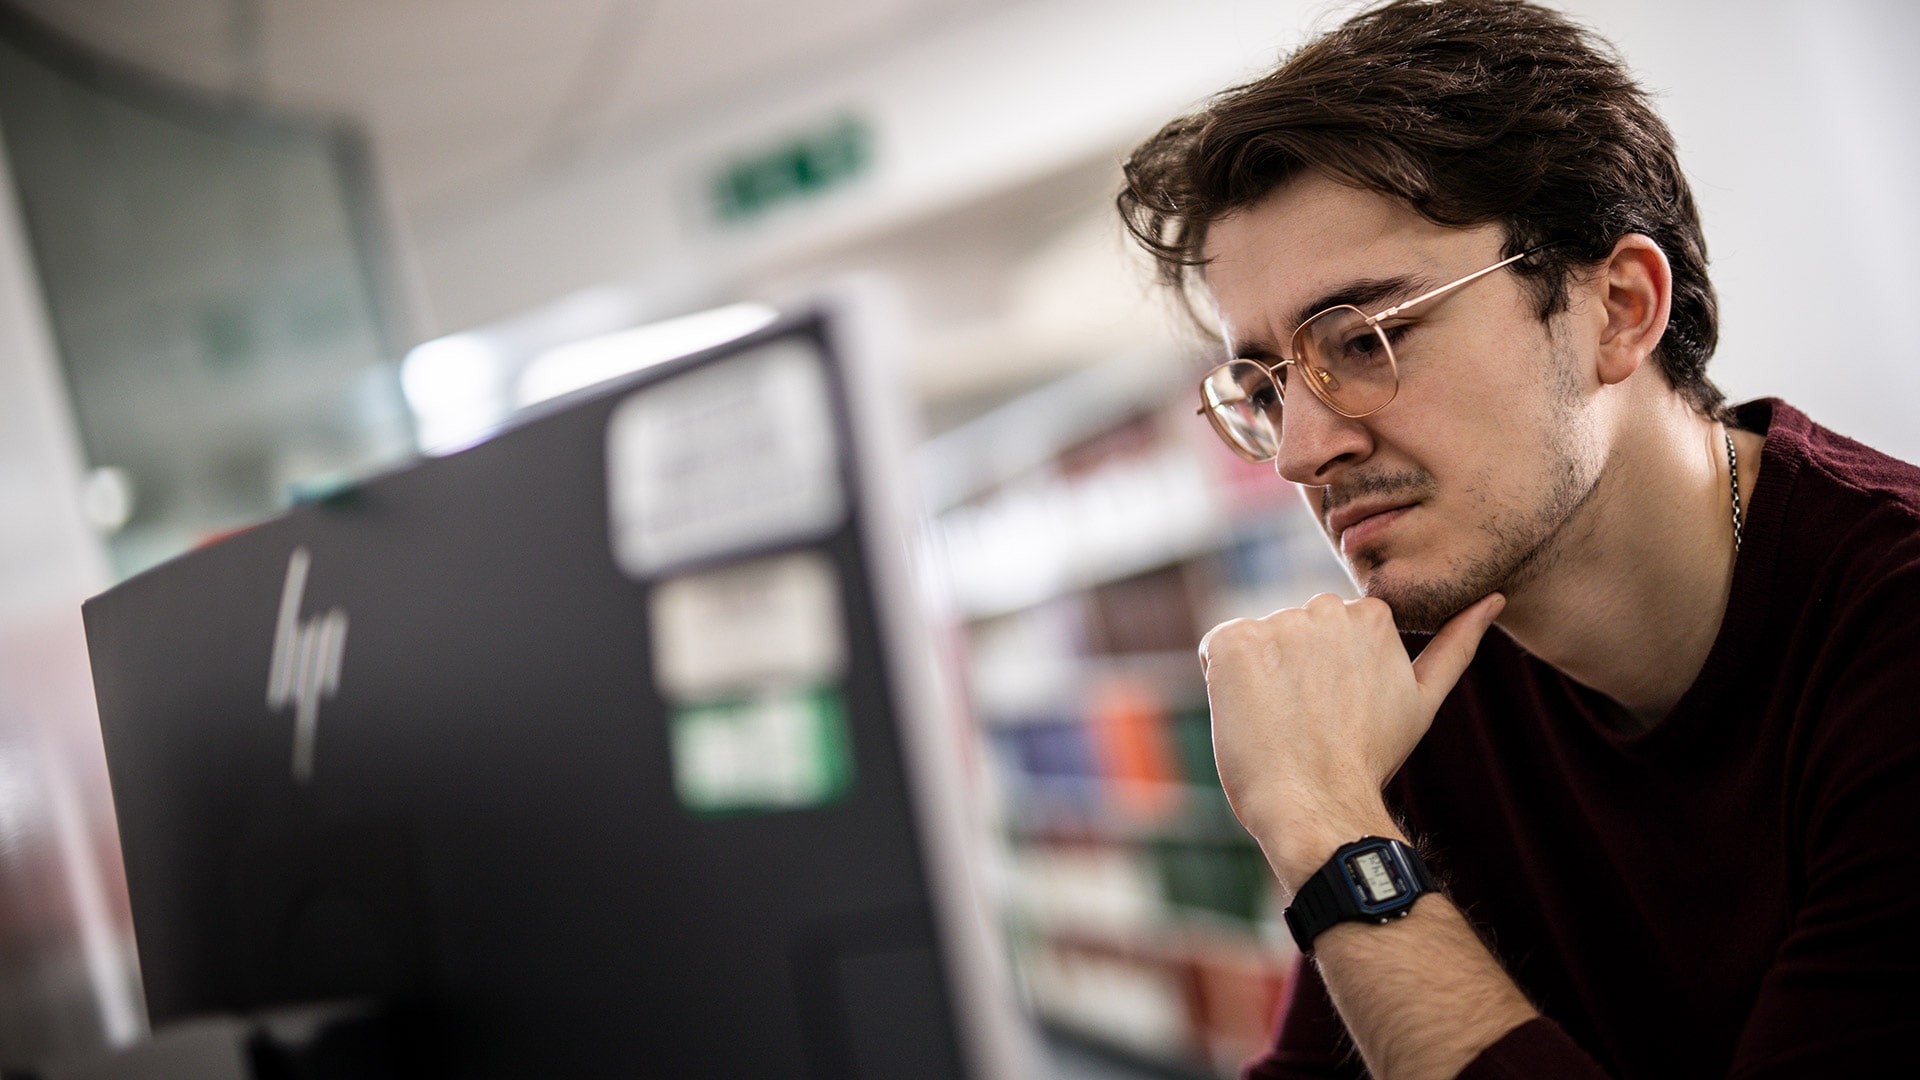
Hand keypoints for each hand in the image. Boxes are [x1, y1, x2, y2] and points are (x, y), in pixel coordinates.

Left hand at [1198, 592, 1503, 890]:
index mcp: (1371, 615)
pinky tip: (1250, 714)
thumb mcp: (1422, 700)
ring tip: (1282, 724)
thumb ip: (1455, 644)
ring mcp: (1277, 623)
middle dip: (1293, 670)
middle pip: (1292, 633)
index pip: (1328, 633)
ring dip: (1260, 677)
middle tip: (1309, 721)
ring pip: (1257, 644)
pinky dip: (1224, 681)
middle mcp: (1324, 607)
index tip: (1334, 711)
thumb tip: (1493, 598)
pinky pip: (1218, 650)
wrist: (1318, 804)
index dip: (1324, 677)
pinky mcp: (1234, 641)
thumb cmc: (1369, 760)